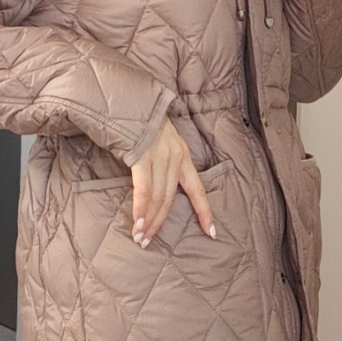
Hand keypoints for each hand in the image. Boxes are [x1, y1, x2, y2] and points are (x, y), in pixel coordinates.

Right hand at [130, 118, 215, 248]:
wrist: (129, 100)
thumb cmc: (140, 123)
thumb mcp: (160, 141)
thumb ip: (160, 163)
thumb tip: (151, 187)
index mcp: (182, 155)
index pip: (197, 189)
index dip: (204, 211)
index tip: (211, 232)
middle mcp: (175, 157)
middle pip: (170, 199)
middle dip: (159, 222)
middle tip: (148, 240)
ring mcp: (159, 157)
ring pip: (157, 198)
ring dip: (148, 221)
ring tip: (140, 237)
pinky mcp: (142, 157)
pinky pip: (143, 190)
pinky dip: (140, 209)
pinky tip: (137, 223)